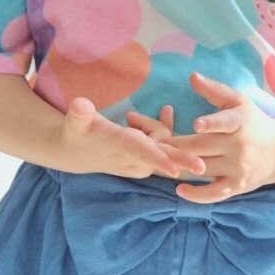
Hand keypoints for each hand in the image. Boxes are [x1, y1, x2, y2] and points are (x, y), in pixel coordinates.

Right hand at [59, 96, 206, 179]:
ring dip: (154, 126)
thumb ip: (79, 114)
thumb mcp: (74, 122)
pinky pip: (164, 144)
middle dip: (181, 161)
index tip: (175, 170)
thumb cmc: (76, 133)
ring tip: (129, 116)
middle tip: (200, 167)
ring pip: (163, 143)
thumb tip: (79, 105)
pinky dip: (164, 128)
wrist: (76, 152)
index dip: (158, 160)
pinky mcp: (146, 159)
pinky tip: (167, 110)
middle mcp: (134, 158)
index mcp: (119, 147)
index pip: (141, 154)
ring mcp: (141, 160)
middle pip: (162, 157)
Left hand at [158, 71, 274, 201]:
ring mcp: (239, 168)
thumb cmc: (253, 122)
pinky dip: (196, 195)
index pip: (225, 122)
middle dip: (175, 146)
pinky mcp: (238, 185)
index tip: (197, 124)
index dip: (211, 123)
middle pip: (201, 147)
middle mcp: (240, 146)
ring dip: (179, 167)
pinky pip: (214, 193)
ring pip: (202, 169)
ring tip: (158, 164)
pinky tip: (179, 190)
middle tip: (153, 144)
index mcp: (239, 122)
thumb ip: (214, 90)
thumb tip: (192, 77)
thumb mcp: (239, 102)